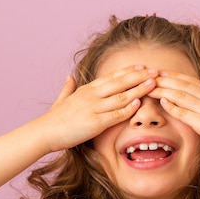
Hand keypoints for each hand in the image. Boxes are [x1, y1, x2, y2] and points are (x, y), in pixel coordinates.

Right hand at [41, 66, 158, 151]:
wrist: (44, 132)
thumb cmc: (54, 119)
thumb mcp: (61, 99)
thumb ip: (68, 87)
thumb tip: (70, 76)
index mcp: (86, 89)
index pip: (112, 76)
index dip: (128, 71)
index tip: (142, 66)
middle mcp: (92, 95)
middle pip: (120, 82)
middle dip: (139, 76)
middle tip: (155, 71)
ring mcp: (94, 108)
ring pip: (121, 96)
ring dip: (139, 89)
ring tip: (153, 84)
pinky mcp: (95, 123)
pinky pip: (115, 115)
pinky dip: (128, 109)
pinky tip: (139, 104)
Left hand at [149, 72, 199, 156]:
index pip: (191, 81)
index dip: (175, 76)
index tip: (162, 72)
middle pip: (181, 85)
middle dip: (163, 80)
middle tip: (149, 76)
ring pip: (179, 95)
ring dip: (162, 90)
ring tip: (148, 87)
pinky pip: (183, 112)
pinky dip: (171, 106)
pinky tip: (161, 101)